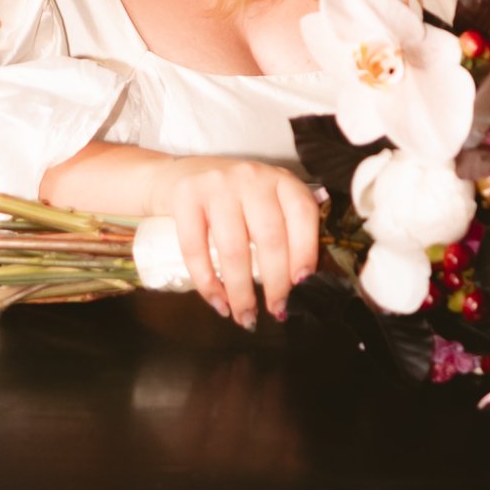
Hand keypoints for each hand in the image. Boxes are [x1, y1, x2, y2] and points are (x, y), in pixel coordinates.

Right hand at [146, 155, 323, 327]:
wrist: (184, 172)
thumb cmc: (236, 197)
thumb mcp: (269, 201)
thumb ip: (289, 229)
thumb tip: (303, 282)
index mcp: (281, 179)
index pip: (302, 214)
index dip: (305, 251)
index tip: (303, 286)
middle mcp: (252, 177)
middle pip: (269, 237)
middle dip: (275, 283)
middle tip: (276, 311)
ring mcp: (217, 185)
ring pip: (234, 248)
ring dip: (241, 291)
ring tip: (245, 316)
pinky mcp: (185, 196)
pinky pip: (196, 248)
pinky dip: (207, 283)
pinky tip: (218, 302)